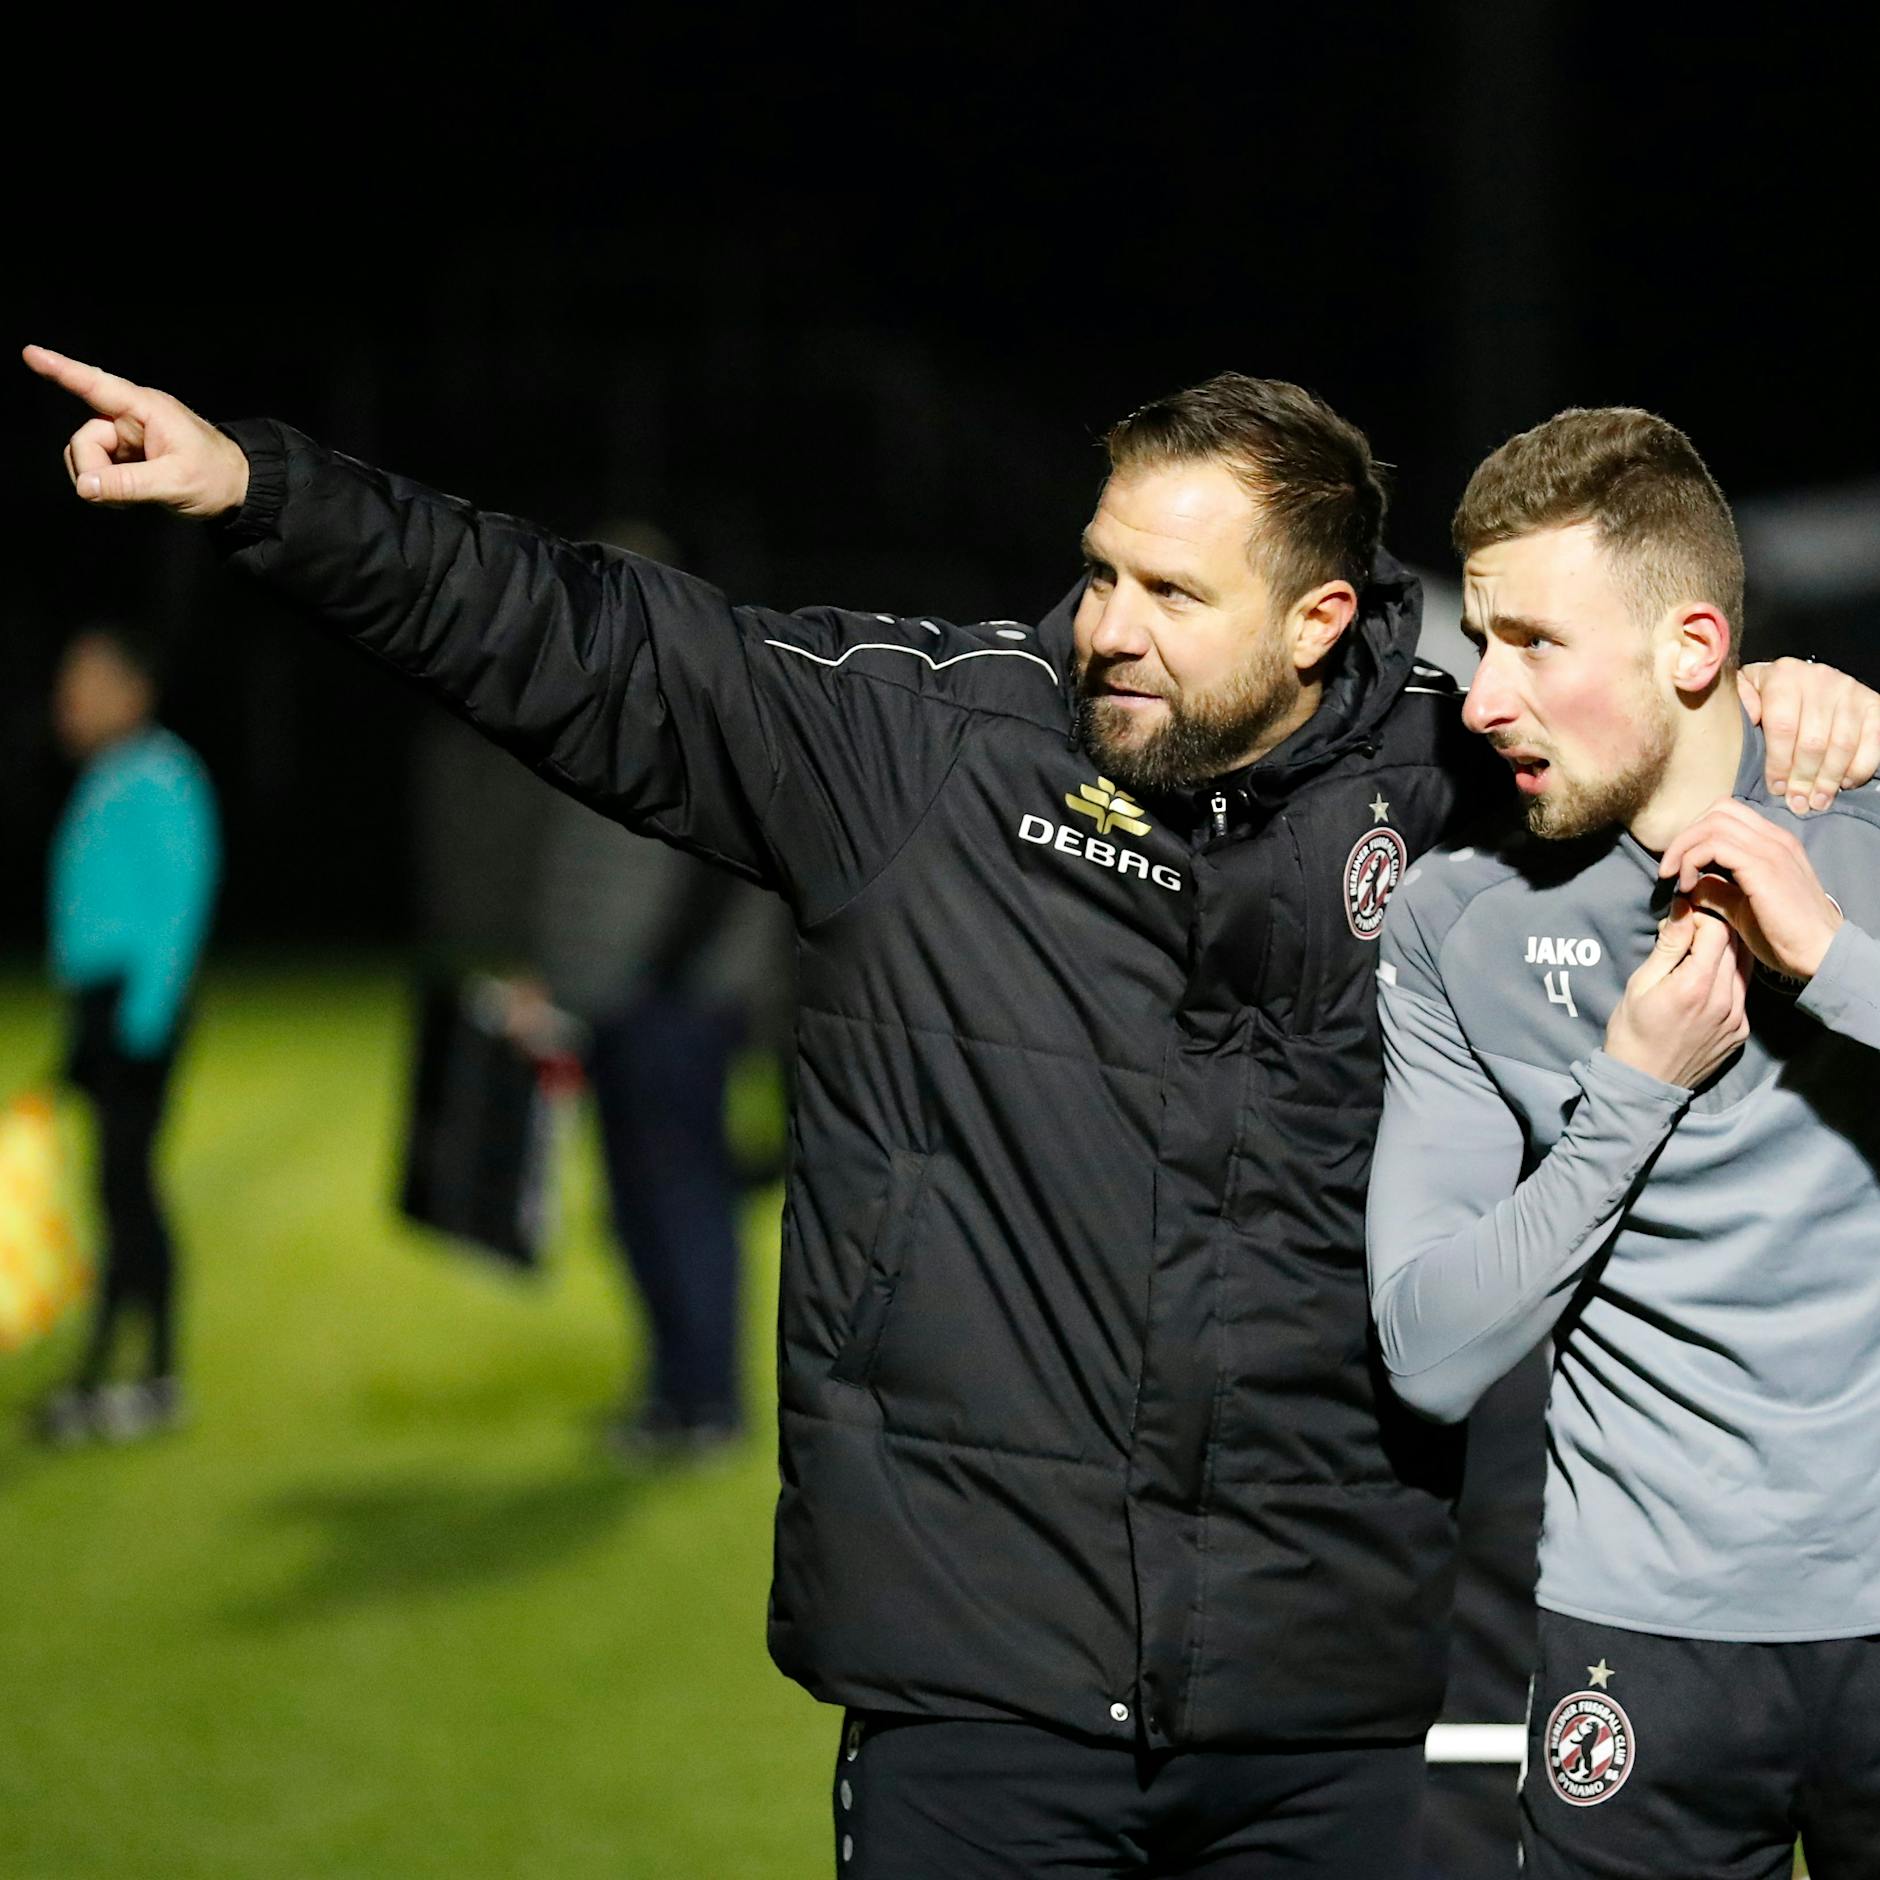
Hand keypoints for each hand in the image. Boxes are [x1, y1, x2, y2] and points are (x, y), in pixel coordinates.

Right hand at [21, 345, 249, 518]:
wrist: (238, 489)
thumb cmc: (216, 477)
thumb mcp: (176, 483)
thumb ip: (130, 485)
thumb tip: (85, 486)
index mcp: (146, 409)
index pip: (96, 385)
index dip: (62, 370)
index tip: (31, 354)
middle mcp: (131, 417)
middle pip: (83, 439)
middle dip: (93, 470)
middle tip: (122, 495)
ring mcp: (126, 437)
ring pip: (86, 456)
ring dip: (100, 481)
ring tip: (134, 496)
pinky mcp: (126, 456)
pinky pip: (97, 470)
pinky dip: (106, 487)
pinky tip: (130, 496)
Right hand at [1603, 900, 1749, 1087]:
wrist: (1644, 1083)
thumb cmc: (1632, 1032)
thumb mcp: (1640, 984)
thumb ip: (1669, 946)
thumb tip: (1683, 910)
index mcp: (1696, 986)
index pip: (1717, 931)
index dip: (1700, 918)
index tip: (1682, 921)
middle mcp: (1725, 1001)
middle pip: (1734, 945)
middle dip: (1714, 930)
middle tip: (1690, 933)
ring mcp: (1737, 1018)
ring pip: (1743, 967)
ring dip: (1724, 953)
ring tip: (1699, 955)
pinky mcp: (1740, 1031)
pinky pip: (1742, 992)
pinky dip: (1727, 979)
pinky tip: (1705, 983)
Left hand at [1658, 797, 1843, 979]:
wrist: (1822, 953)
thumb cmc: (1785, 936)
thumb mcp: (1743, 907)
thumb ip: (1719, 890)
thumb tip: (1692, 883)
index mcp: (1774, 843)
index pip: (1728, 814)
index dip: (1696, 833)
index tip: (1679, 863)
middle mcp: (1775, 838)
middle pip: (1717, 810)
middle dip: (1685, 836)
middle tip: (1670, 869)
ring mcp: (1772, 848)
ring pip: (1713, 824)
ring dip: (1683, 848)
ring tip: (1676, 879)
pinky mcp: (1763, 866)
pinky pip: (1715, 846)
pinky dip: (1691, 861)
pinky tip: (1687, 887)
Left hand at [1738, 658, 1879, 814]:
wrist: (1801, 678)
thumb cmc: (1767, 693)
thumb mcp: (1745, 690)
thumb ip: (1740, 702)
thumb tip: (1747, 718)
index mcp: (1783, 676)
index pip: (1782, 728)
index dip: (1778, 764)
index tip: (1775, 788)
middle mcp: (1819, 679)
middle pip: (1814, 741)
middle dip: (1803, 779)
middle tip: (1797, 802)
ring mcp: (1849, 691)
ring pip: (1842, 745)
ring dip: (1829, 780)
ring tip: (1817, 801)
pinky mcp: (1872, 703)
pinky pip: (1872, 743)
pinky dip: (1859, 769)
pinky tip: (1843, 784)